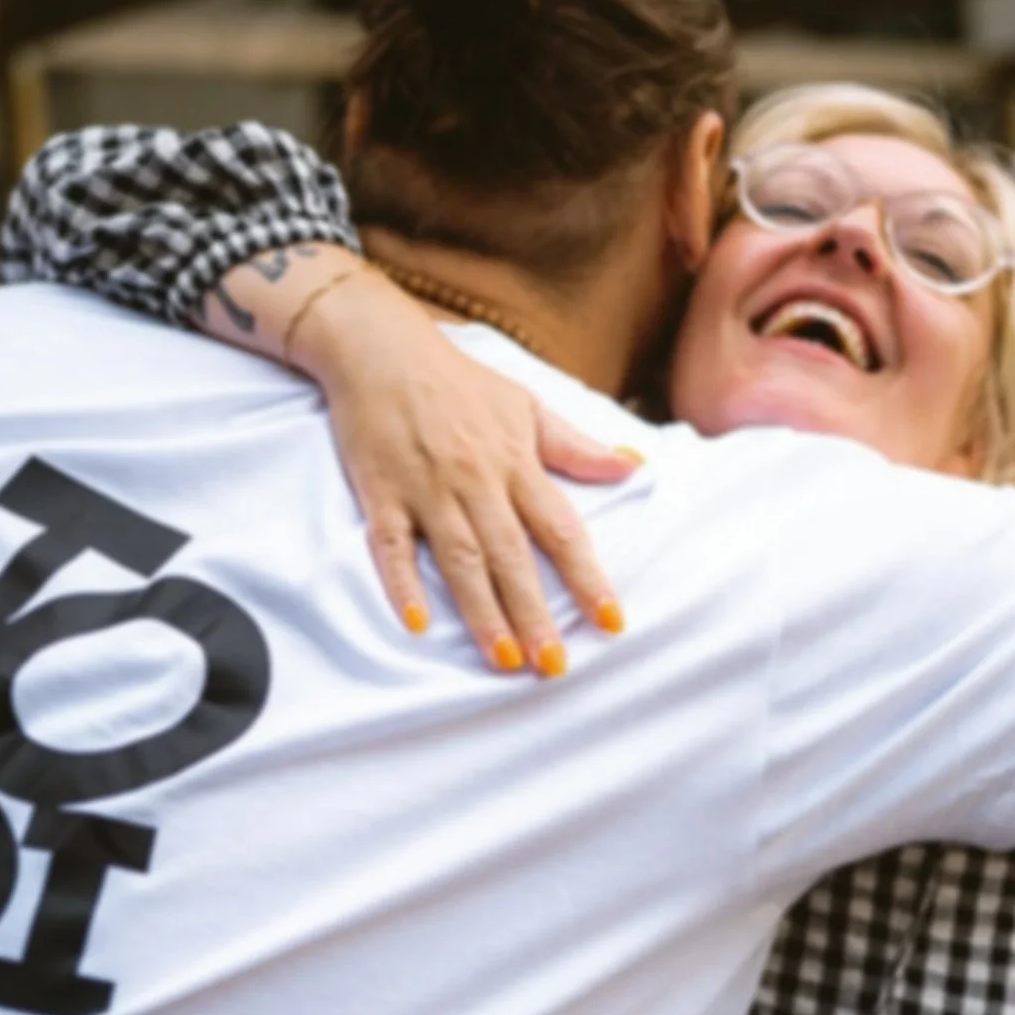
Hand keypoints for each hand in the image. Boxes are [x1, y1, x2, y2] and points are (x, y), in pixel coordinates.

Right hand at [229, 259, 639, 674]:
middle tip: (554, 666)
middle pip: (511, 556)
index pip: (561, 529)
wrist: (381, 348)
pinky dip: (403, 584)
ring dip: (483, 612)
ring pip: (460, 560)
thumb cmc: (458, 381)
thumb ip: (576, 447)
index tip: (612, 621)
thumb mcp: (526, 405)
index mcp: (515, 464)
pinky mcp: (381, 495)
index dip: (588, 577)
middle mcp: (475, 482)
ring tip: (505, 659)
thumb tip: (633, 464)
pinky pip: (392, 548)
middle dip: (535, 613)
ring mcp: (426, 491)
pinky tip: (419, 623)